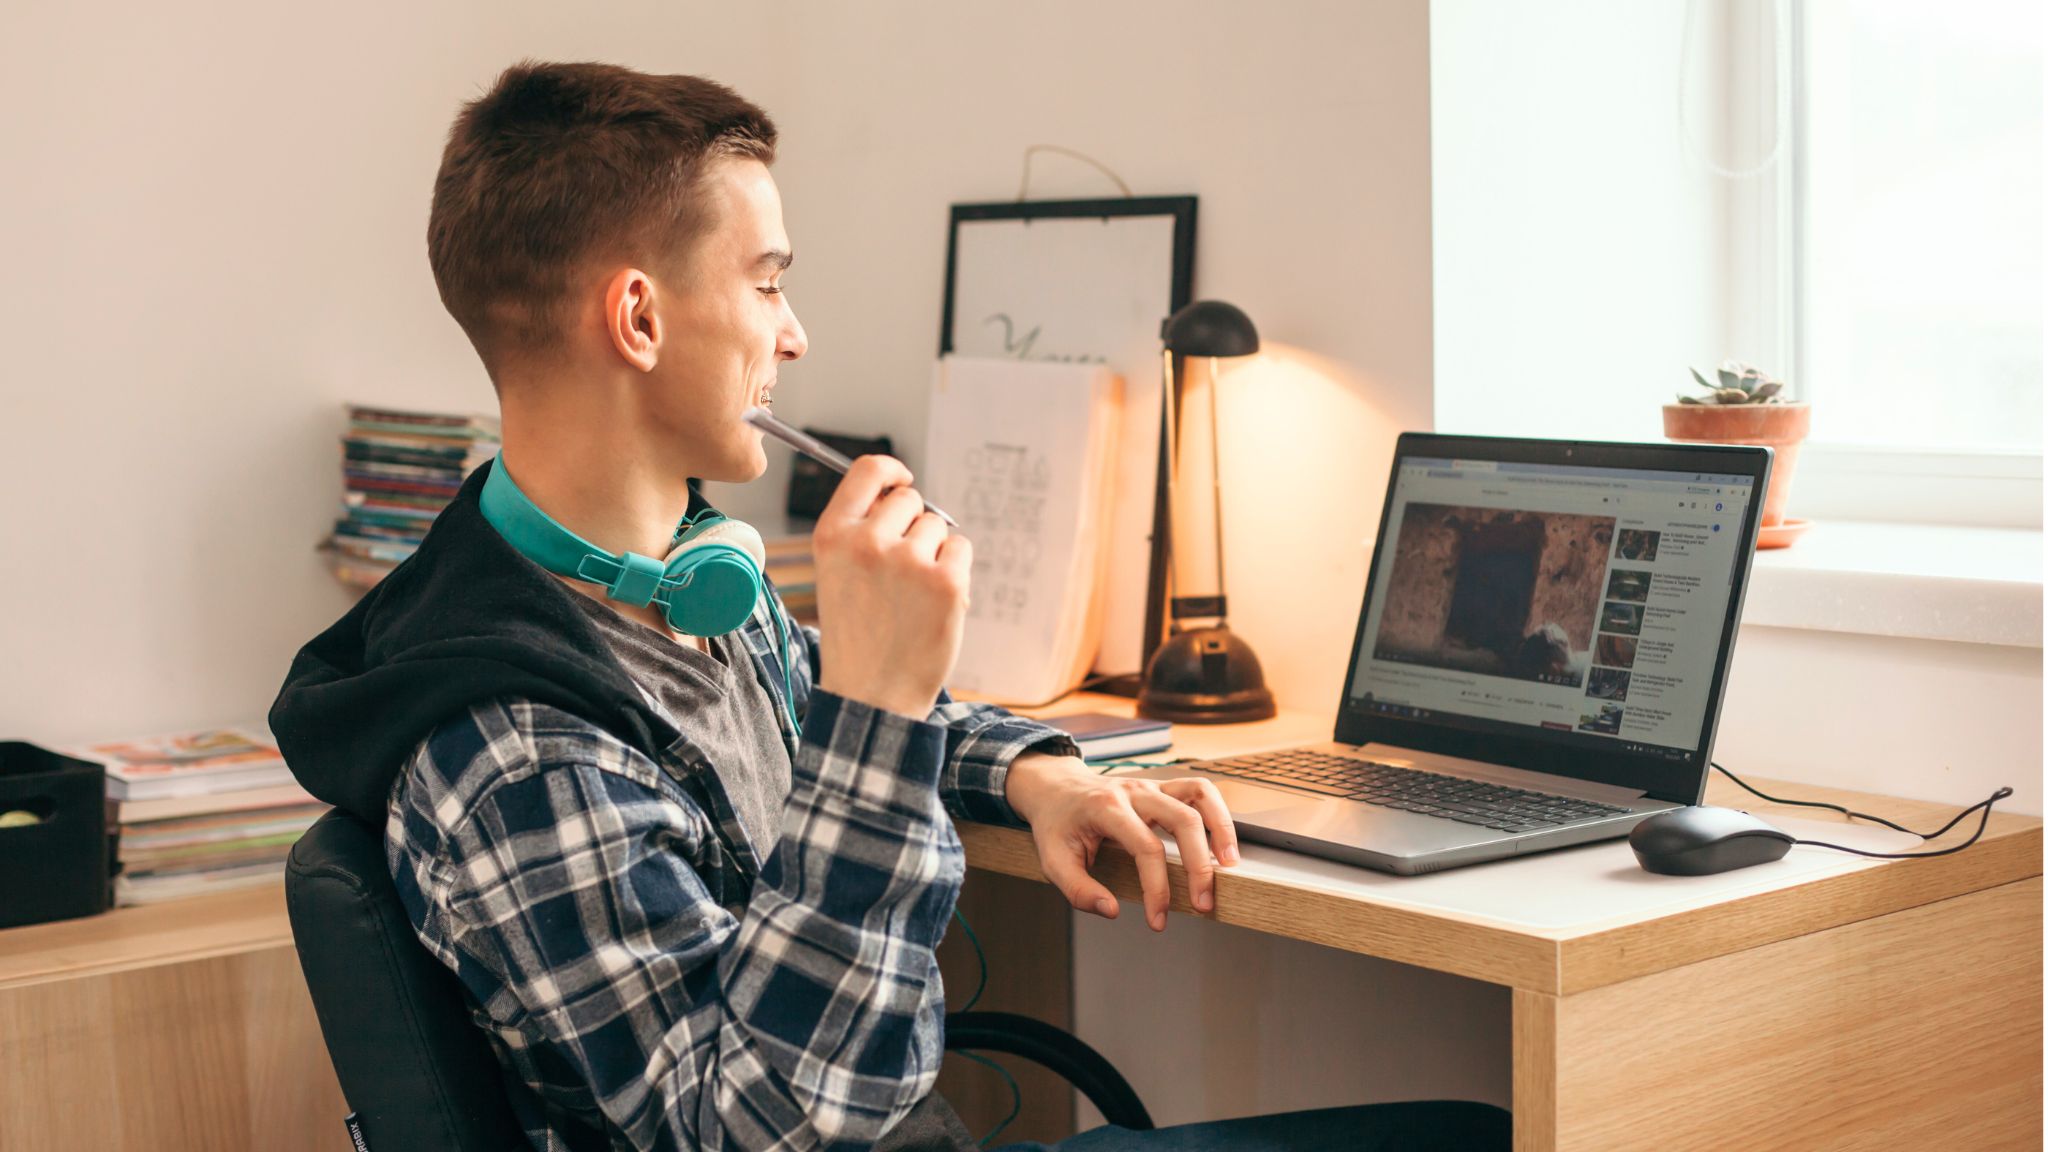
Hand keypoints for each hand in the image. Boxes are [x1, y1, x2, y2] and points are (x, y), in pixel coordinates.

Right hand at [812, 455, 970, 719]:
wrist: (873, 694)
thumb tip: (903, 491)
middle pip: (910, 499)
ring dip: (934, 553)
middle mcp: (867, 542)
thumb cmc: (858, 635)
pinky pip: (961, 549)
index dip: (893, 471)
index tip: (904, 480)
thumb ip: (860, 529)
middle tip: (903, 572)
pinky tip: (935, 604)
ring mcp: (908, 561)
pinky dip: (956, 572)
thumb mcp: (837, 574)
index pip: (869, 470)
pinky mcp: (946, 582)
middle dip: (913, 526)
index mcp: (832, 536)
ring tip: (914, 596)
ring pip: (938, 527)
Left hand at [1004, 754, 1239, 930]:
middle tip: (1204, 903)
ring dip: (1221, 829)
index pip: (1145, 847)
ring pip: (1200, 795)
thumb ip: (1079, 890)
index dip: (1157, 887)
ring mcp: (1151, 784)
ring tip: (1230, 867)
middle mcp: (1134, 790)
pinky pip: (1200, 791)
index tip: (1159, 920)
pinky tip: (1222, 844)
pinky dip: (1218, 814)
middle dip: (1198, 865)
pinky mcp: (1163, 788)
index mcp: (1105, 807)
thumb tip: (1113, 912)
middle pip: (1183, 819)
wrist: (1055, 789)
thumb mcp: (1053, 861)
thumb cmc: (1057, 826)